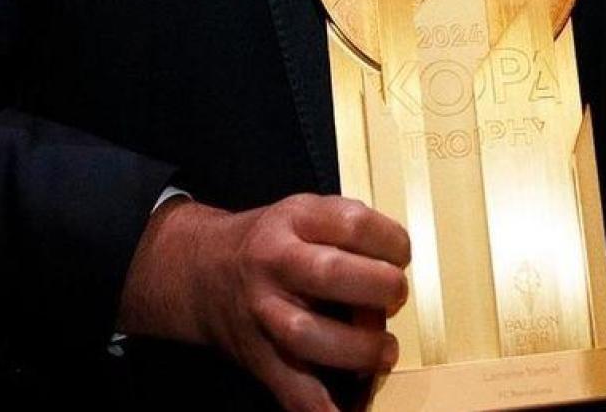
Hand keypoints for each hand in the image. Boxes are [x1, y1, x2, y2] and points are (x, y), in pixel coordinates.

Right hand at [118, 194, 410, 411]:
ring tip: (385, 351)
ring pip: (308, 335)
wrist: (203, 272)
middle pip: (330, 274)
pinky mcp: (260, 358)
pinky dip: (324, 407)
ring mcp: (264, 313)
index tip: (402, 256)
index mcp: (295, 220)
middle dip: (377, 287)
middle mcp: (274, 264)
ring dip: (359, 349)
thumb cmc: (275, 242)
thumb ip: (350, 231)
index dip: (391, 241)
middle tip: (396, 297)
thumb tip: (399, 268)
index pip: (352, 223)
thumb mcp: (307, 213)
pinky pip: (292, 390)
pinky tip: (349, 408)